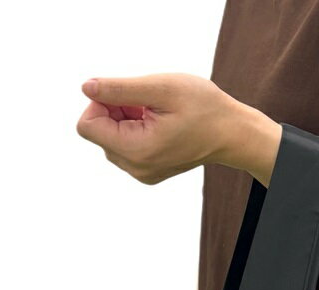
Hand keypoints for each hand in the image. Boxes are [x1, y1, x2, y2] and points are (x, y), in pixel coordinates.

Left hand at [76, 72, 281, 184]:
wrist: (232, 134)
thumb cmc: (204, 108)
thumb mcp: (161, 88)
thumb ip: (119, 89)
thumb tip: (86, 88)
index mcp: (137, 150)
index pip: (87, 125)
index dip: (101, 102)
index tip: (130, 96)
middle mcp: (136, 168)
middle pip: (97, 132)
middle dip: (114, 111)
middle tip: (148, 104)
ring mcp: (142, 173)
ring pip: (110, 139)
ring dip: (125, 119)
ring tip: (156, 114)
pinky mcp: (148, 171)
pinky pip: (124, 147)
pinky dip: (134, 130)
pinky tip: (159, 125)